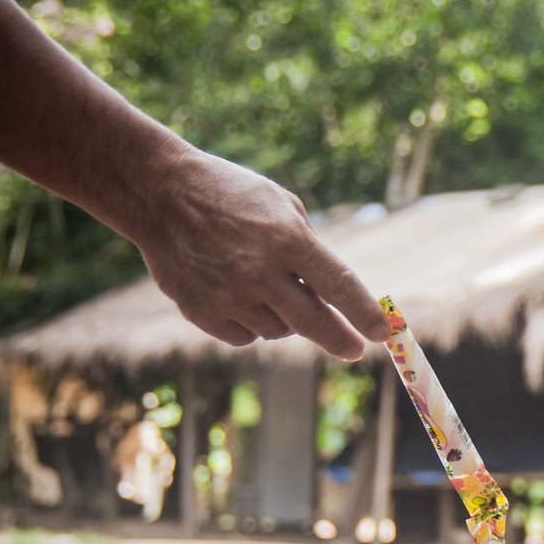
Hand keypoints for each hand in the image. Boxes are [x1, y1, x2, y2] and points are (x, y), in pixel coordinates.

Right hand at [137, 148, 388, 359]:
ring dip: (283, 317)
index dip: (365, 314)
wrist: (159, 194)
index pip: (339, 285)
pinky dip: (249, 322)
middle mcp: (261, 272)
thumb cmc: (229, 196)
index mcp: (287, 239)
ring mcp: (230, 296)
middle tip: (353, 349)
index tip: (384, 334)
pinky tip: (234, 293)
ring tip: (262, 284)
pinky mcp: (204, 313)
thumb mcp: (279, 205)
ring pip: (278, 331)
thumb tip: (331, 296)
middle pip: (314, 323)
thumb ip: (308, 249)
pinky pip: (245, 336)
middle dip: (339, 339)